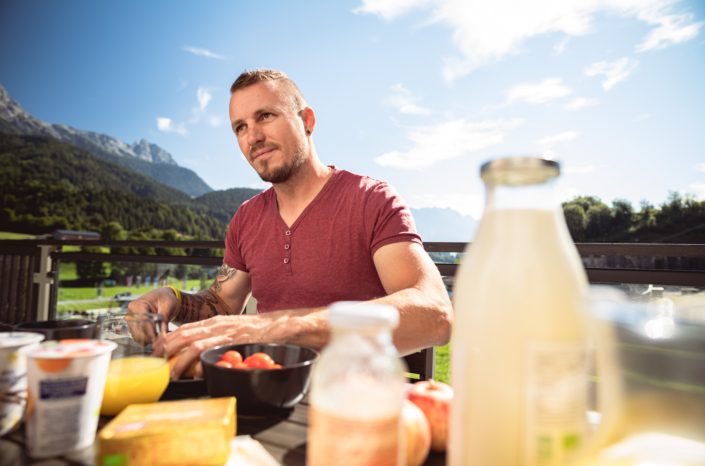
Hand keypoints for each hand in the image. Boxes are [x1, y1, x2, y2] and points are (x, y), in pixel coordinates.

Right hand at [126, 288, 179, 344]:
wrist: (162, 297)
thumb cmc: (164, 298)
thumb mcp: (168, 305)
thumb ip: (165, 317)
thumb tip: (164, 331)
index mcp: (138, 304)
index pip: (141, 320)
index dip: (148, 331)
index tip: (155, 339)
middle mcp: (131, 313)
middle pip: (137, 330)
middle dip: (148, 337)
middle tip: (160, 341)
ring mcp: (132, 321)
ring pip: (137, 335)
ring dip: (148, 340)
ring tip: (160, 339)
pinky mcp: (134, 327)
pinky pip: (139, 337)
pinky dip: (147, 339)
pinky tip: (156, 338)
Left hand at [154, 314, 268, 379]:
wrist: (277, 326)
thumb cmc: (256, 330)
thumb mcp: (232, 329)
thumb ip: (217, 337)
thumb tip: (201, 354)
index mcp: (214, 322)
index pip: (184, 328)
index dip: (168, 339)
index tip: (158, 350)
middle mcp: (216, 325)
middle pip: (183, 334)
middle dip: (166, 349)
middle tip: (157, 363)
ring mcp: (223, 333)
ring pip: (192, 343)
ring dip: (179, 360)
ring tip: (172, 373)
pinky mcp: (232, 342)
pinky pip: (210, 352)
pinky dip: (200, 364)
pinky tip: (196, 374)